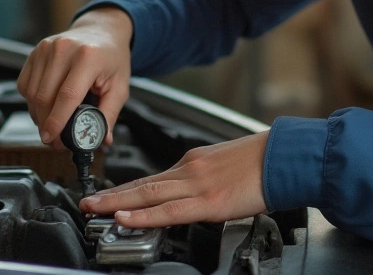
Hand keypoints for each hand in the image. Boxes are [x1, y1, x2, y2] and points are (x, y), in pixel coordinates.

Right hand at [17, 6, 132, 148]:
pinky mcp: (35, 51)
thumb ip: (109, 114)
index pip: (67, 95)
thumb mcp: (120, 86)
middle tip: (54, 140)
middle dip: (46, 123)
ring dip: (38, 115)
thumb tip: (101, 139)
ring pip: (32, 93)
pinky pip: (25, 84)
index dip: (57, 121)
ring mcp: (46, 48)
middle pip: (45, 97)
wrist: (101, 31)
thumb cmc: (111, 58)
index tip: (51, 138)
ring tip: (51, 124)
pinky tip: (46, 104)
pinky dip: (32, 101)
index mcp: (88, 57)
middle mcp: (64, 49)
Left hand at [79, 131, 269, 227]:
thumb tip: (193, 192)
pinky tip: (125, 217)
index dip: (126, 189)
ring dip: (116, 203)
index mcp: (194, 161)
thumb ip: (205, 177)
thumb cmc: (264, 160)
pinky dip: (143, 215)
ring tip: (93, 209)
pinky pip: (169, 211)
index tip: (107, 196)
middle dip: (110, 194)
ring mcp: (198, 185)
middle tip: (85, 202)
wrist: (287, 156)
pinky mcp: (209, 201)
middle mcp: (190, 169)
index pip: (152, 178)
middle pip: (142, 184)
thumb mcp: (226, 164)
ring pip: (148, 195)